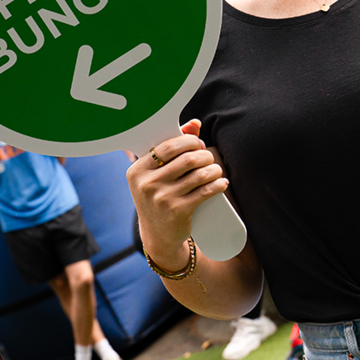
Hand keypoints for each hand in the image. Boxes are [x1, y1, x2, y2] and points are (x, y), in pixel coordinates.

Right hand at [125, 120, 228, 267]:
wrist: (158, 236)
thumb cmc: (159, 197)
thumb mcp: (156, 175)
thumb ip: (172, 148)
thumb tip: (195, 124)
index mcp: (137, 171)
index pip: (168, 147)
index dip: (189, 142)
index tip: (198, 145)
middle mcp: (147, 184)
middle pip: (187, 159)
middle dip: (204, 155)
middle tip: (209, 159)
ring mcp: (162, 199)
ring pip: (199, 174)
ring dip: (214, 169)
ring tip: (216, 171)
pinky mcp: (178, 211)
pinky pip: (205, 192)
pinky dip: (218, 184)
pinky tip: (222, 182)